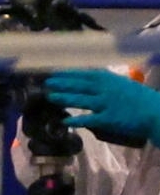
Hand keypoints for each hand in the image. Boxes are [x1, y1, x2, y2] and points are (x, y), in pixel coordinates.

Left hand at [42, 68, 159, 144]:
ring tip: (50, 97)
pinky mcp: (109, 119)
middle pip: (80, 85)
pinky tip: (65, 121)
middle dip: (62, 84)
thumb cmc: (141, 99)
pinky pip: (89, 119)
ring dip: (64, 98)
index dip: (68, 74)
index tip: (54, 72)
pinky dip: (77, 120)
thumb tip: (90, 81)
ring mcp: (107, 104)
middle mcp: (106, 89)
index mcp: (111, 79)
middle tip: (46, 83)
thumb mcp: (123, 85)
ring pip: (81, 100)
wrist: (157, 112)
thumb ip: (107, 83)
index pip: (85, 74)